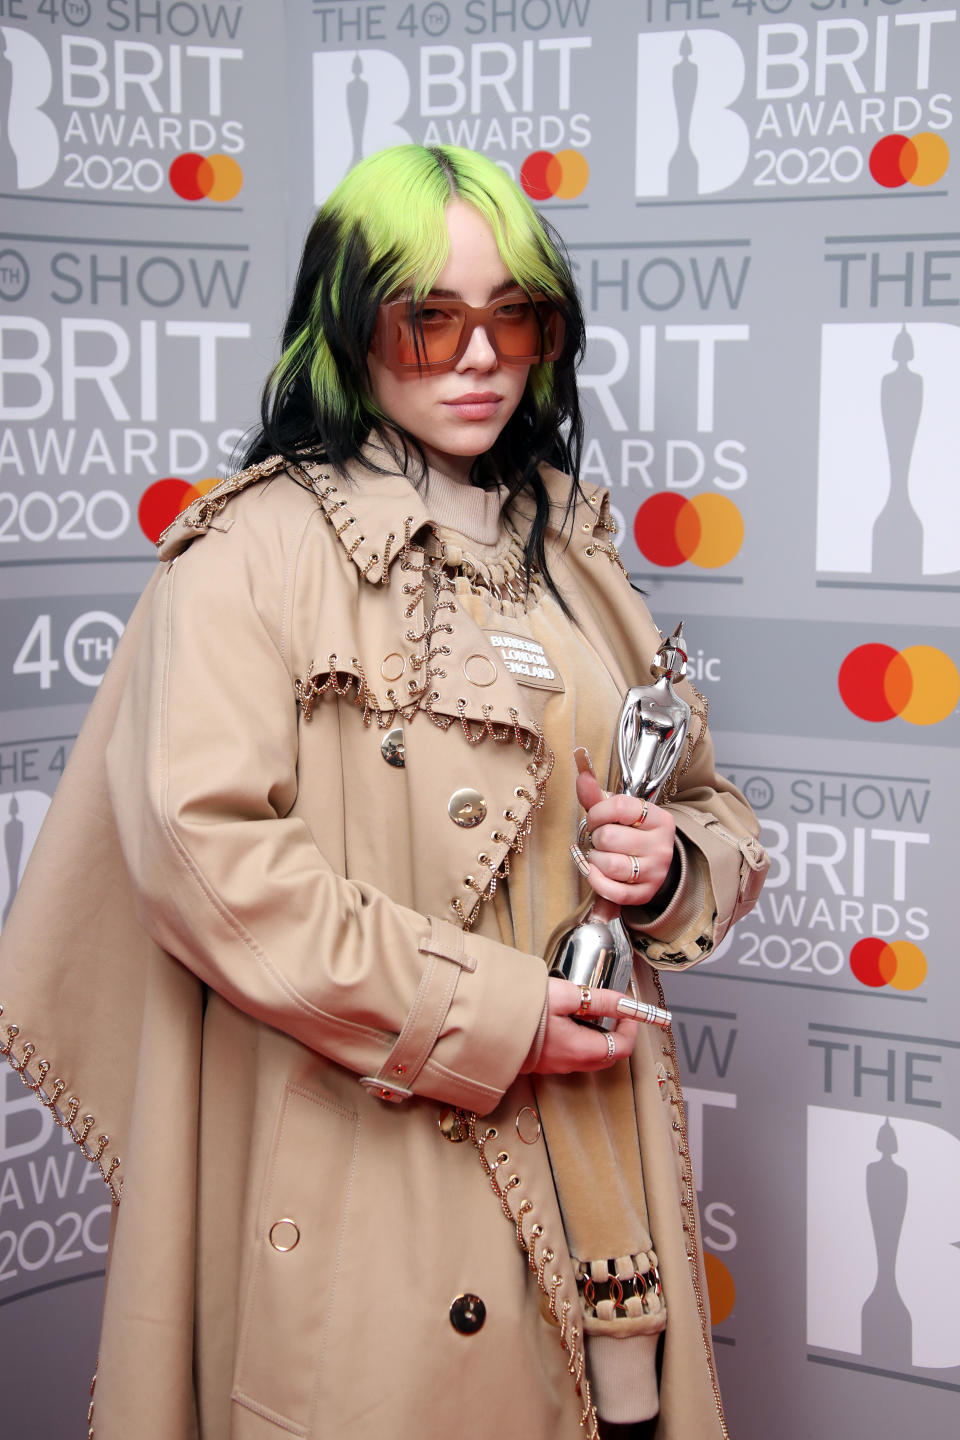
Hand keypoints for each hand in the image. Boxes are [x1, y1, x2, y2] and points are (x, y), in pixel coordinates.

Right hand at [529, 978, 638, 1074]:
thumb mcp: (567, 997)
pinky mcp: (541, 1062)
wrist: (483, 1022)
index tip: (631, 1011)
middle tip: (616, 1012)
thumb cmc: (523, 1007)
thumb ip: (600, 1001)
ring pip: (589, 1058)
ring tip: (591, 1013)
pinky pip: (571, 1056)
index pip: (622, 1048)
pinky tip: (568, 1021)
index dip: (632, 1029)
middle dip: (618, 1035)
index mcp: (580, 1049)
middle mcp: (569, 1063)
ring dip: (598, 1038)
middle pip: (608, 1057)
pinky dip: (580, 1041)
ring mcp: (554, 1065)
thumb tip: (627, 1005)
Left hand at [575, 762, 675, 910]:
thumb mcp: (618, 812)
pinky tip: (595, 873)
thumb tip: (581, 774)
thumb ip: (597, 795)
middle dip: (595, 838)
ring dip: (594, 860)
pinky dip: (596, 882)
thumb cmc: (630, 832)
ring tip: (599, 855)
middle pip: (609, 837)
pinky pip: (614, 892)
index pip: (619, 807)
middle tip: (599, 840)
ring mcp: (656, 871)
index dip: (597, 813)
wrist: (652, 863)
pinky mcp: (646, 894)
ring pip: (610, 865)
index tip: (595, 819)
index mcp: (659, 818)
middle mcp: (662, 845)